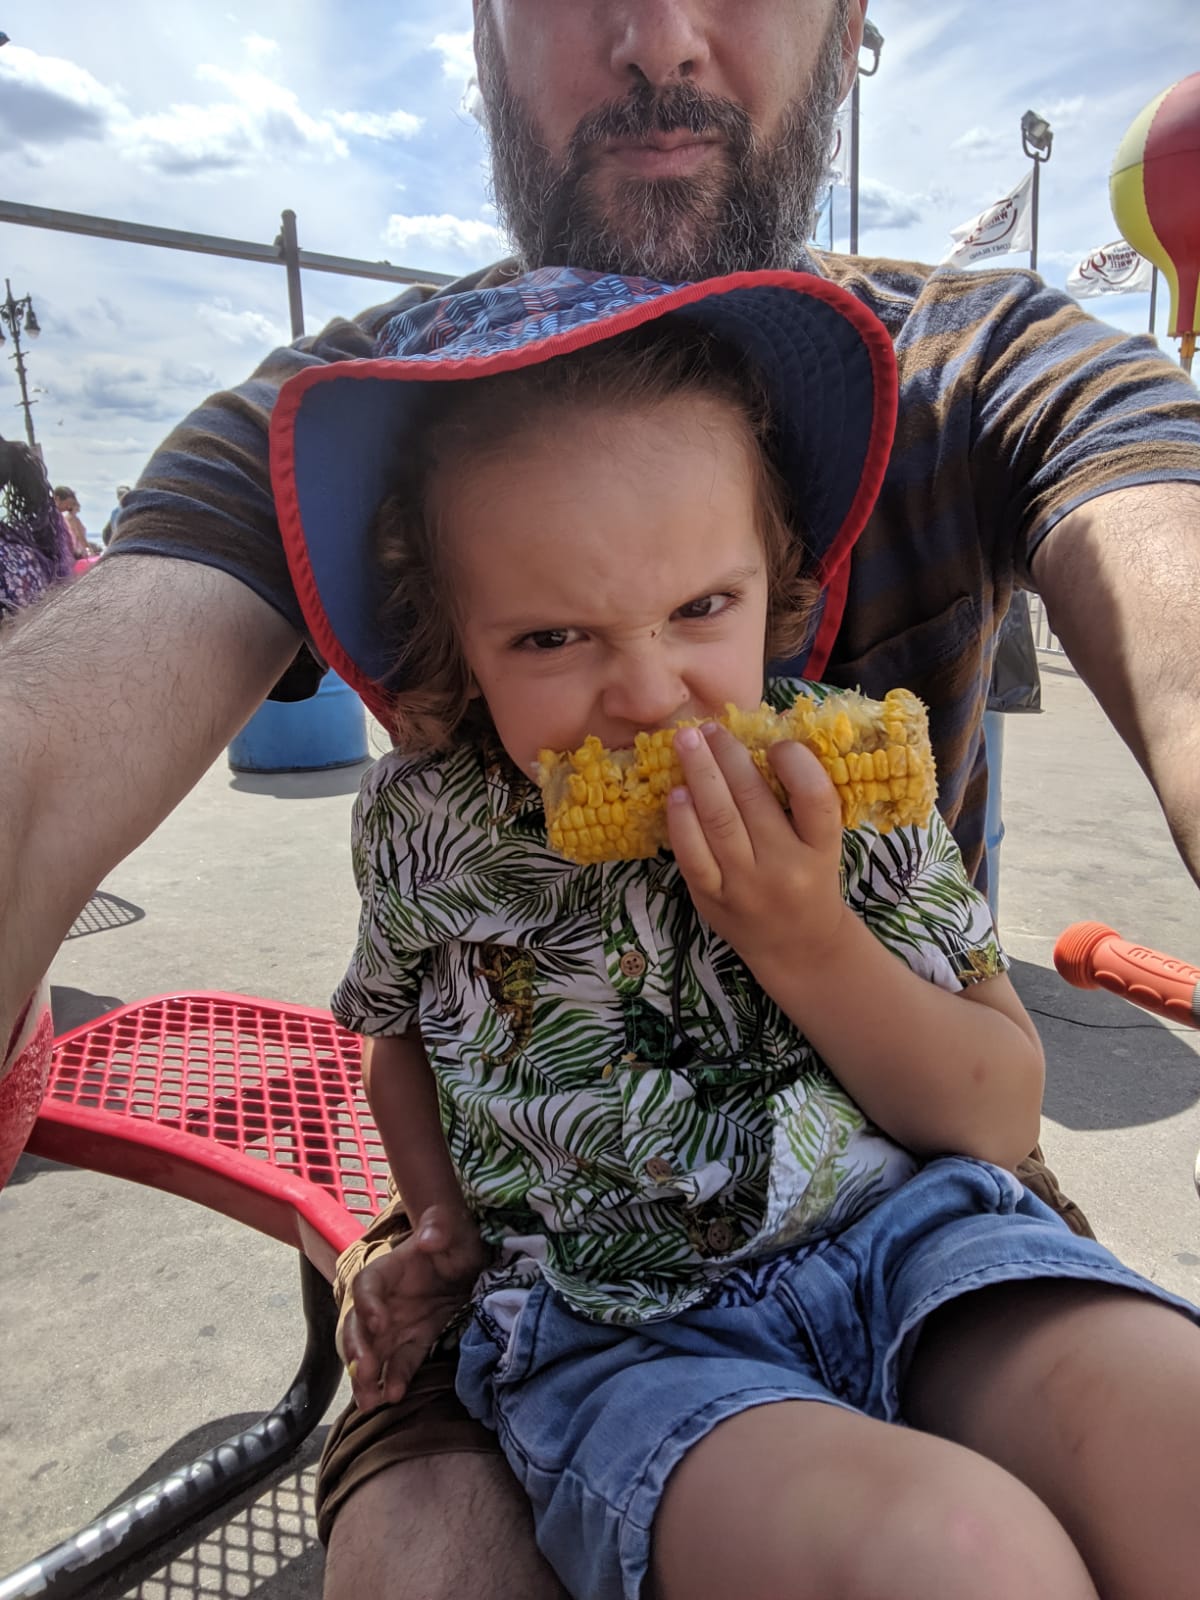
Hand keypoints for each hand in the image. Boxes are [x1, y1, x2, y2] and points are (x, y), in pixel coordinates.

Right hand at [340, 1203, 486, 1411]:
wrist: (470, 1257)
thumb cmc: (456, 1236)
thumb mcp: (451, 1226)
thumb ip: (438, 1227)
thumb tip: (429, 1238)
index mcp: (388, 1269)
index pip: (366, 1286)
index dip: (367, 1304)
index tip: (377, 1323)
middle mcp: (385, 1300)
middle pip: (359, 1325)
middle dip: (357, 1349)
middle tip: (363, 1371)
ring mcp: (397, 1324)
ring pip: (372, 1352)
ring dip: (365, 1376)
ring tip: (368, 1400)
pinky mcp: (415, 1340)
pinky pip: (400, 1363)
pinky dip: (394, 1379)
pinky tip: (394, 1397)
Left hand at [666, 724, 850, 979]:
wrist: (799, 948)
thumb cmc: (810, 881)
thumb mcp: (822, 845)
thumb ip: (798, 804)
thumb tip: (754, 743)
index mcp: (822, 849)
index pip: (815, 798)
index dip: (796, 763)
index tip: (776, 744)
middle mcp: (786, 868)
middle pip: (754, 801)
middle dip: (728, 756)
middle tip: (709, 727)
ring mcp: (746, 886)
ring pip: (719, 822)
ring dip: (700, 776)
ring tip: (686, 742)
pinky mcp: (714, 900)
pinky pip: (692, 856)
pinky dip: (681, 822)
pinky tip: (676, 794)